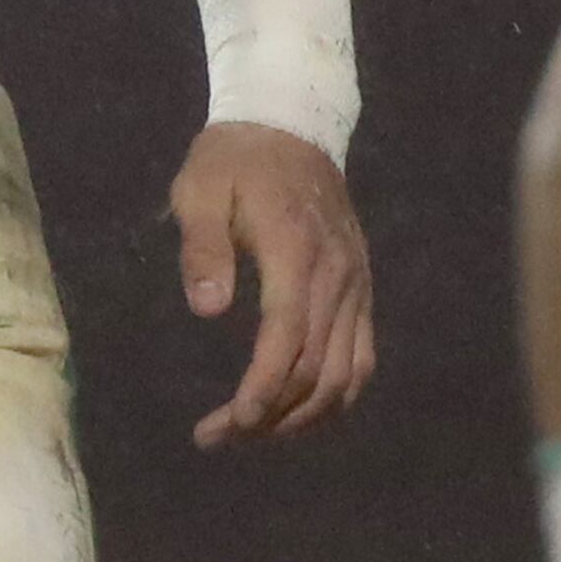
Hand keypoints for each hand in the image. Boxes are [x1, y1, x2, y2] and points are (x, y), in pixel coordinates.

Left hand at [172, 120, 374, 445]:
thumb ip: (203, 248)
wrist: (291, 124)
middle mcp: (338, 277)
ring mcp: (356, 285)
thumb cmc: (233, 159)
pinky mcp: (361, 289)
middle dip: (271, 414)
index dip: (263, 388)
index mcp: (297, 252)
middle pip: (316, 368)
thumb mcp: (200, 189)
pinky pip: (361, 357)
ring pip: (346, 373)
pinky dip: (336, 395)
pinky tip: (301, 413)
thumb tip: (208, 312)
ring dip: (304, 415)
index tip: (231, 422)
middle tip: (219, 437)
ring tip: (254, 434)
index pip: (288, 339)